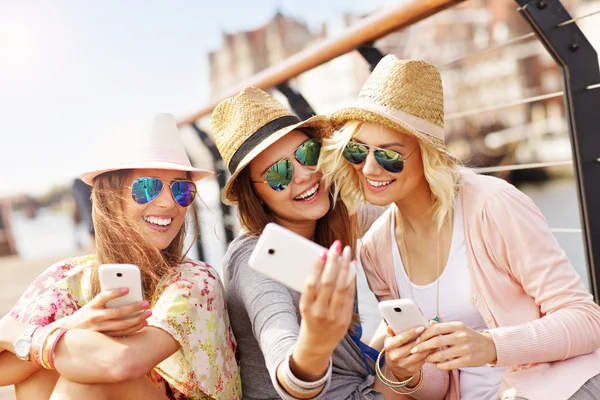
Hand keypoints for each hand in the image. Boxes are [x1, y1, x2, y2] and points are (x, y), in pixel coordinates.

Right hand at [55, 288, 150, 336]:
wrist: (68, 333)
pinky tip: (143, 323)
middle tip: (146, 303)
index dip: (115, 293)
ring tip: (148, 313)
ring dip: (137, 319)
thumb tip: (128, 294)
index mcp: (91, 306)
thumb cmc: (85, 314)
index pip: (103, 296)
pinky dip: (134, 329)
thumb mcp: (91, 305)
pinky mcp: (104, 339)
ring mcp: (99, 330)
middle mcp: (94, 318)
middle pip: (117, 313)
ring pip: (122, 325)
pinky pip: (122, 334)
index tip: (127, 289)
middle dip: (134, 308)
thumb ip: (106, 300)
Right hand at [297, 240, 356, 355]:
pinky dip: (351, 279)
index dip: (317, 267)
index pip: (311, 284)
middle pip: (329, 282)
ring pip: (342, 287)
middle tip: (336, 246)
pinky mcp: (346, 319)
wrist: (316, 345)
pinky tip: (352, 266)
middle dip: (334, 262)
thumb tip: (322, 262)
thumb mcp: (304, 305)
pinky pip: (350, 295)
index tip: (322, 252)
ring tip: (347, 252)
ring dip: (345, 267)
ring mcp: (335, 317)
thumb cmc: (308, 319)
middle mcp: (320, 313)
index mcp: (306, 308)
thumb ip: (312, 288)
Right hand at [384, 325, 431, 381]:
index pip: (401, 338)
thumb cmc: (394, 348)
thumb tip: (390, 326)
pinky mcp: (411, 369)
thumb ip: (392, 332)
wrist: (394, 366)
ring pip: (419, 354)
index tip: (421, 328)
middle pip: (412, 346)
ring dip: (428, 347)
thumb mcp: (391, 339)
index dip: (411, 333)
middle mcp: (395, 356)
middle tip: (431, 332)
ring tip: (434, 339)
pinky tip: (433, 348)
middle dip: (423, 339)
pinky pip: (422, 361)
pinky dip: (429, 354)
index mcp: (389, 346)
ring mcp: (403, 364)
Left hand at [411, 321, 497, 369]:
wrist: (489, 346)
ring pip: (441, 355)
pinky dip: (440, 365)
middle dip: (422, 347)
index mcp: (457, 326)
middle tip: (414, 350)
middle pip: (436, 341)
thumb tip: (428, 323)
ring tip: (426, 358)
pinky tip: (436, 365)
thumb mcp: (458, 328)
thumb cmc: (469, 336)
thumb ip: (443, 327)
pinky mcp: (467, 360)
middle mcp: (461, 336)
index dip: (424, 334)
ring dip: (430, 358)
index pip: (436, 328)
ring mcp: (465, 349)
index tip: (417, 339)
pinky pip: (449, 365)